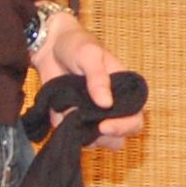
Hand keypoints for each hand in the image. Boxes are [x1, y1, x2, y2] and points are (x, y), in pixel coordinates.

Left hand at [36, 10, 144, 146]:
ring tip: (72, 114)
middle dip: (105, 137)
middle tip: (90, 128)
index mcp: (124, 91)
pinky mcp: (73, 120)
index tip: (104, 126)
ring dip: (86, 135)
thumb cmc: (76, 44)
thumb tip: (106, 103)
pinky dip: (66, 130)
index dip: (124, 126)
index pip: (135, 118)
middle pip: (119, 137)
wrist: (50, 46)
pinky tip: (60, 111)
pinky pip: (73, 136)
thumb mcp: (89, 54)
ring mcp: (92, 116)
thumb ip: (98, 77)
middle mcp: (111, 107)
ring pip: (97, 141)